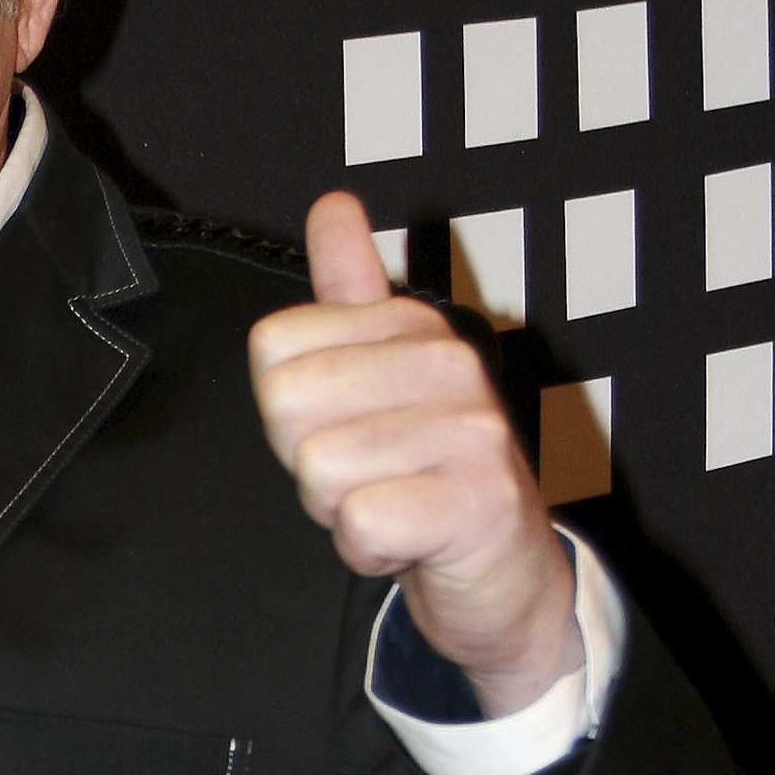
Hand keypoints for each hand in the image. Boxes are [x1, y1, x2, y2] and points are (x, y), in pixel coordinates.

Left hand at [248, 192, 581, 716]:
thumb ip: (351, 287)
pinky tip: (410, 540)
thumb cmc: (422, 471)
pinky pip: (360, 522)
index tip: (343, 424)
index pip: (271, 348)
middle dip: (307, 458)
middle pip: (285, 405)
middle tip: (369, 473)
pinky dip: (370, 549)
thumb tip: (333, 202)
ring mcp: (473, 430)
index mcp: (411, 325)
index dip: (288, 405)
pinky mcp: (481, 502)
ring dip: (340, 508)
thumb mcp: (380, 372)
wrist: (502, 571)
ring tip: (393, 502)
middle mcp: (448, 364)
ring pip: (318, 468)